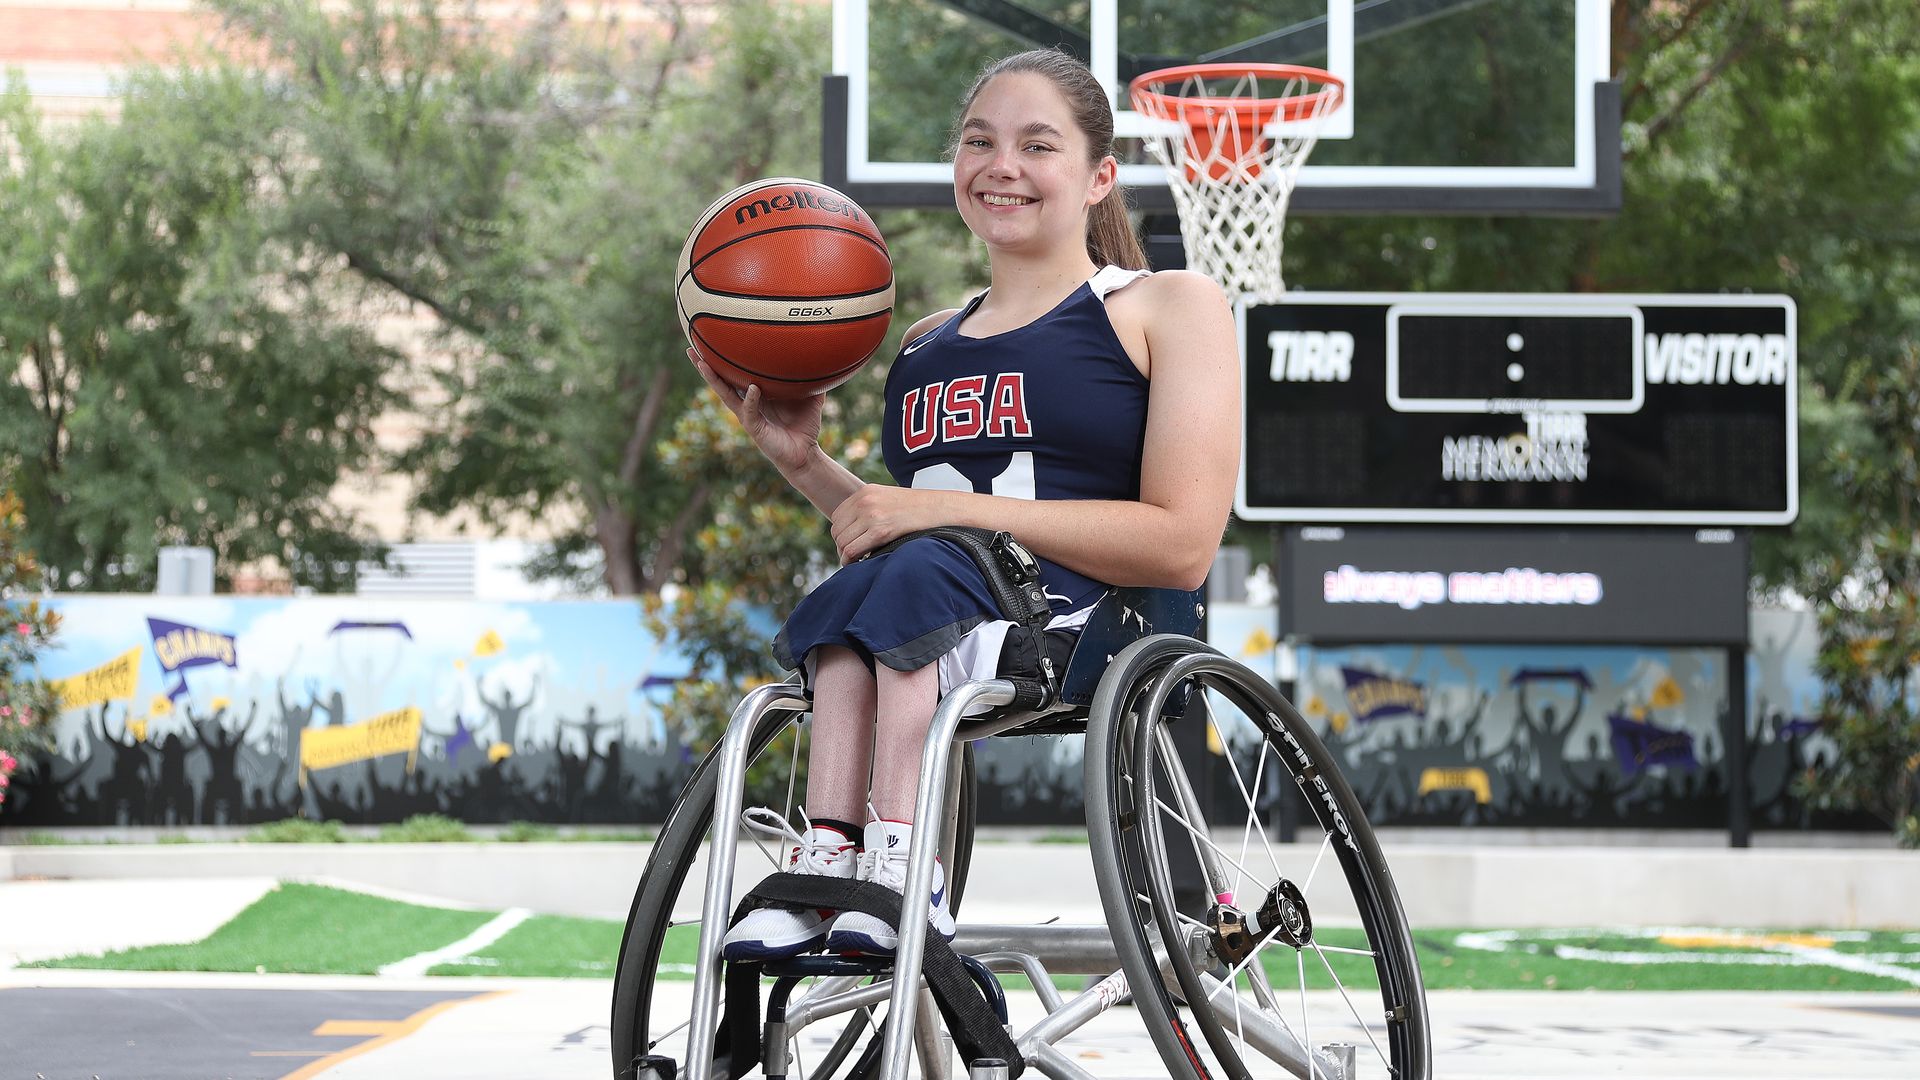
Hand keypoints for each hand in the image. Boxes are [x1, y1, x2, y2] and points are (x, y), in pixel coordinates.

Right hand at [689, 350, 824, 474]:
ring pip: (725, 395)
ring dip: (713, 380)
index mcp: (756, 395)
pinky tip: (752, 388)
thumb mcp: (811, 398)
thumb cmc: (804, 427)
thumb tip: (823, 357)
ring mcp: (748, 416)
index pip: (734, 374)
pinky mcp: (755, 429)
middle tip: (690, 348)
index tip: (708, 340)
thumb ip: (813, 380)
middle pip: (720, 381)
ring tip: (702, 364)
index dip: (722, 360)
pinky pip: (750, 411)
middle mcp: (747, 404)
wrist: (805, 454)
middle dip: (704, 366)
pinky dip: (751, 400)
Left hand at [829, 484, 953, 562]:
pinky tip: (858, 564)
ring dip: (846, 555)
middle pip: (837, 530)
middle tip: (853, 556)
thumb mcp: (889, 499)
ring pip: (842, 542)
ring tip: (856, 561)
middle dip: (842, 546)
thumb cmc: (918, 509)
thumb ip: (870, 507)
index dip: (841, 534)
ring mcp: (871, 515)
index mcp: (865, 492)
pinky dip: (850, 561)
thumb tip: (856, 529)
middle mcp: (865, 501)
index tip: (851, 545)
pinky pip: (852, 550)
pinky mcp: (880, 530)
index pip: (838, 517)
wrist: (940, 508)